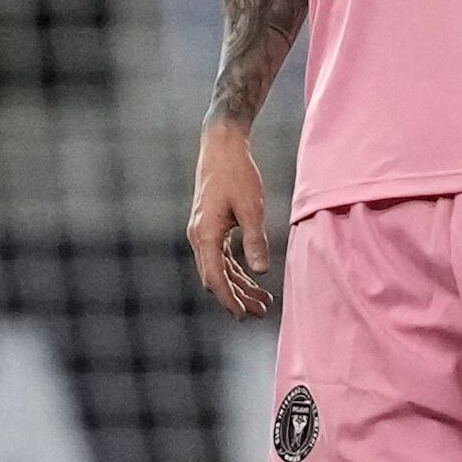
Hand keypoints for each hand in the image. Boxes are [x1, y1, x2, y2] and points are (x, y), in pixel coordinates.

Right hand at [187, 122, 276, 317]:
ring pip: (219, 269)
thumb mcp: (251, 208)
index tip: (243, 315)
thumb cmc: (237, 173)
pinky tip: (252, 279)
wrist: (221, 146)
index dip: (229, 300)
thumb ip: (255, 241)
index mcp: (205, 235)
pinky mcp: (210, 226)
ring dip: (238, 286)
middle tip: (260, 313)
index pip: (214, 278)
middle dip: (237, 298)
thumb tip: (260, 272)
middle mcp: (198, 237)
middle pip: (215, 278)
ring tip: (263, 301)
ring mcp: (202, 232)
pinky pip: (221, 257)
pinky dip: (236, 270)